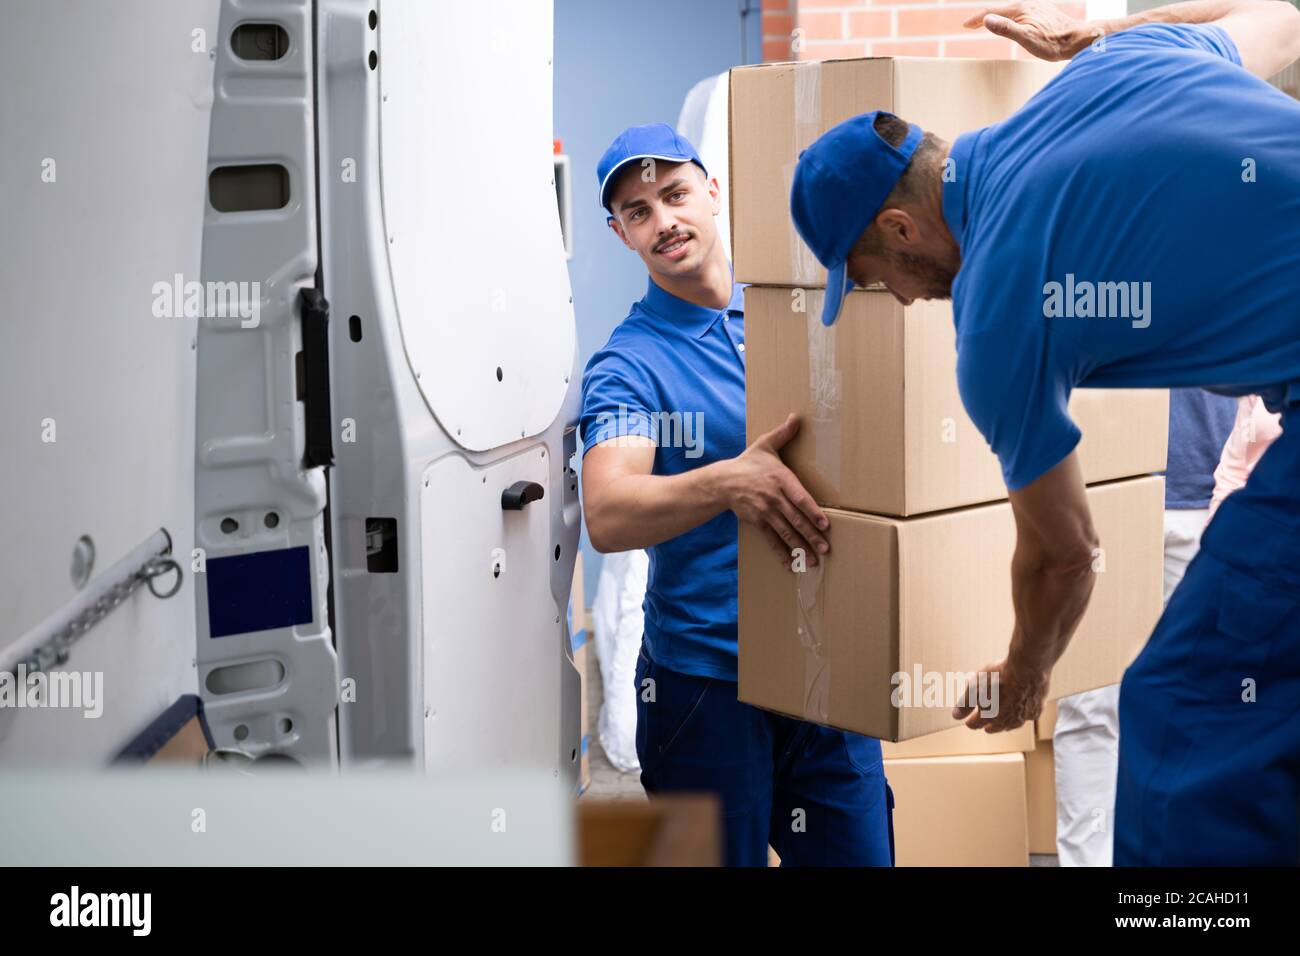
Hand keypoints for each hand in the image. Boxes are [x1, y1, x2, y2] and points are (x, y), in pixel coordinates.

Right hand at [724, 413, 829, 566]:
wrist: (722, 481)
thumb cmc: (748, 463)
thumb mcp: (765, 445)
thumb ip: (783, 433)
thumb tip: (796, 417)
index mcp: (780, 479)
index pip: (800, 498)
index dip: (813, 512)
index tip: (825, 524)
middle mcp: (774, 498)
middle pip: (796, 520)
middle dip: (811, 536)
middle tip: (826, 548)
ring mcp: (765, 512)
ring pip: (785, 533)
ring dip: (800, 548)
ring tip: (813, 560)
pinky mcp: (757, 522)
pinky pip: (771, 540)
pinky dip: (781, 553)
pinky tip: (791, 564)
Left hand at [950, 656, 1049, 731]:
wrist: (1027, 668)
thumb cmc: (999, 676)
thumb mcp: (974, 687)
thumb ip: (965, 703)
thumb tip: (956, 715)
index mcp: (991, 716)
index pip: (978, 723)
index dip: (972, 722)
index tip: (968, 723)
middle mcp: (1009, 720)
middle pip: (998, 726)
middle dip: (991, 726)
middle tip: (988, 729)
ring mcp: (1025, 714)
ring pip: (1015, 723)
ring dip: (1009, 723)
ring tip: (1006, 724)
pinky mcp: (1037, 706)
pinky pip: (1030, 714)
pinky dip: (1025, 714)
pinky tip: (1026, 712)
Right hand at [963, 1, 1097, 60]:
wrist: (1077, 39)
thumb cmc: (1052, 43)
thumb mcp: (1025, 38)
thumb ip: (1005, 28)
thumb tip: (986, 19)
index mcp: (1019, 9)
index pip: (991, 12)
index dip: (976, 19)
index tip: (965, 26)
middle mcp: (1027, 4)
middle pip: (1000, 9)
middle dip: (985, 16)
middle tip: (971, 25)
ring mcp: (1036, 7)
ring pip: (1011, 11)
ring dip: (998, 16)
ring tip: (989, 23)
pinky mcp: (1044, 12)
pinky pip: (1022, 12)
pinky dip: (1011, 17)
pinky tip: (1013, 22)